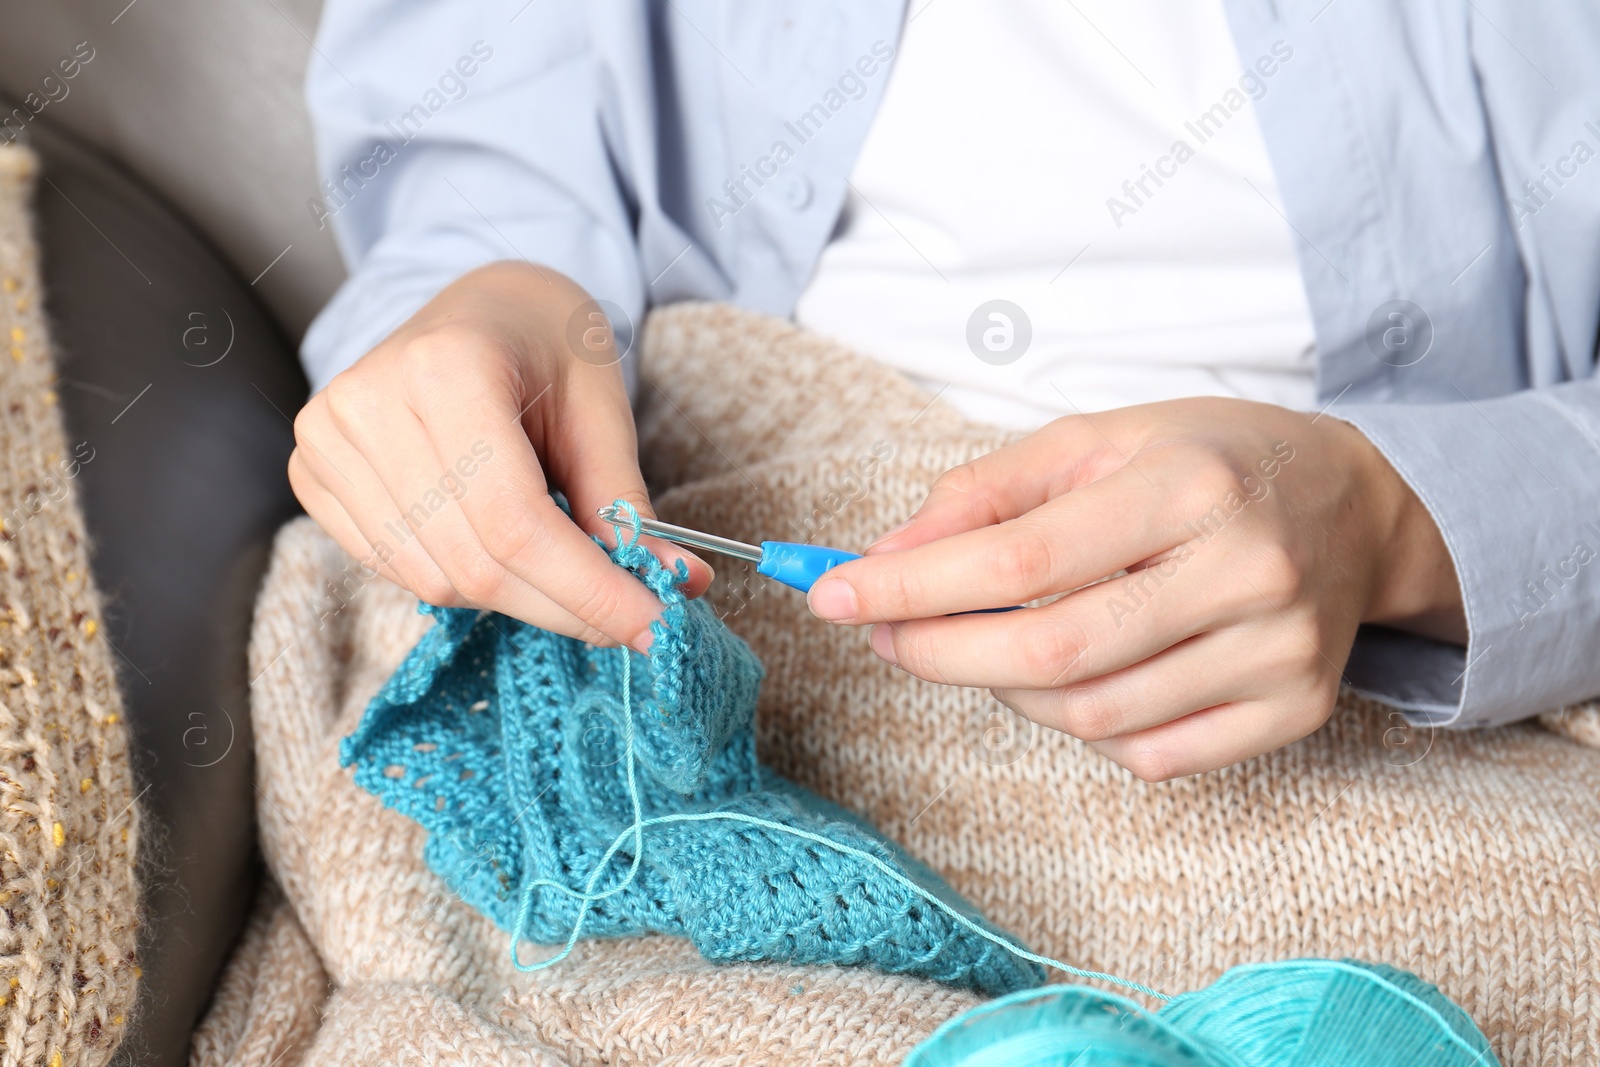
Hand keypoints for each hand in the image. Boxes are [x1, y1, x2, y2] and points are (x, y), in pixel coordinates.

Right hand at [289, 261, 710, 650]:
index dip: (587, 591)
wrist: (478, 307)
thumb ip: (626, 504)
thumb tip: (678, 586)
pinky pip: (398, 569)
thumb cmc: (544, 344)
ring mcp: (326, 441)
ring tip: (564, 562)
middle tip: (632, 618)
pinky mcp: (312, 474)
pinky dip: (465, 579)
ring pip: (436, 580)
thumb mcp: (600, 407)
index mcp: (445, 367)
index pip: (516, 523)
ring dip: (517, 597)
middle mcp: (368, 403)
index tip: (654, 626)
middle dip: (564, 606)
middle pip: (474, 562)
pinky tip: (501, 545)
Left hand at [805, 398, 1463, 779]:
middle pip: (1051, 654)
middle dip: (939, 653)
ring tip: (984, 644)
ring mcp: (1278, 653)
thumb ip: (986, 492)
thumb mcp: (1098, 440)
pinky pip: (1150, 757)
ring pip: (1092, 717)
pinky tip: (1074, 677)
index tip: (833, 595)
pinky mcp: (1294, 711)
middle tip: (883, 635)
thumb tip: (885, 553)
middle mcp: (1246, 572)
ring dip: (1006, 691)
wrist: (1357, 507)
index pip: (1022, 558)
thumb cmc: (1208, 462)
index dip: (914, 586)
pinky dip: (1084, 727)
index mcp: (1191, 486)